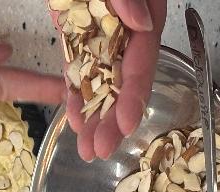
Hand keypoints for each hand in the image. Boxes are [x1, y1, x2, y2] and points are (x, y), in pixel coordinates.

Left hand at [51, 0, 166, 160]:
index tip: (125, 122)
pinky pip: (79, 67)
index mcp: (143, 10)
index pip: (141, 56)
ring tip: (88, 148)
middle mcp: (125, 26)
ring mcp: (100, 31)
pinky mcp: (78, 31)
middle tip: (102, 150)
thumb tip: (142, 25)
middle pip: (122, 78)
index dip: (134, 92)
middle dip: (112, 118)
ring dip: (95, 115)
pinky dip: (77, 92)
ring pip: (100, 79)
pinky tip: (76, 118)